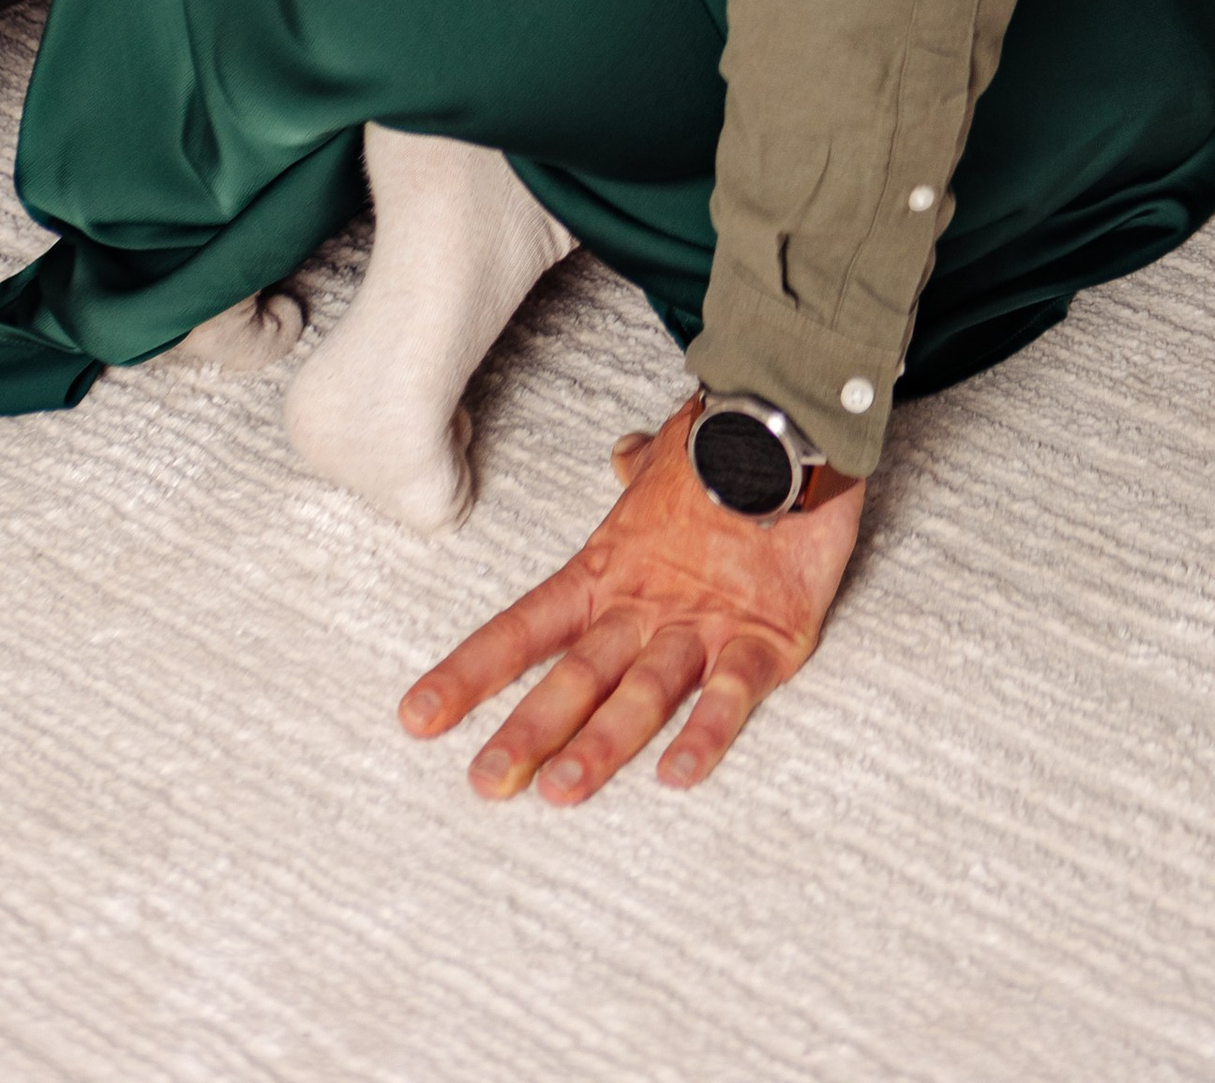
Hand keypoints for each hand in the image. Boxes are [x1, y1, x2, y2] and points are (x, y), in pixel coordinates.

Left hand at [397, 398, 865, 801]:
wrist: (796, 423)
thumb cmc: (725, 443)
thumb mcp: (667, 459)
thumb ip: (639, 469)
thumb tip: (624, 457)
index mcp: (609, 571)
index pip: (525, 627)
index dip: (470, 672)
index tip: (417, 718)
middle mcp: (645, 605)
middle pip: (577, 675)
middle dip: (529, 731)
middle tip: (486, 783)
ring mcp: (703, 624)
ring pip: (643, 691)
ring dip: (602, 742)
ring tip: (564, 790)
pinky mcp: (766, 636)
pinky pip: (732, 691)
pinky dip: (707, 731)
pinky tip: (678, 773)